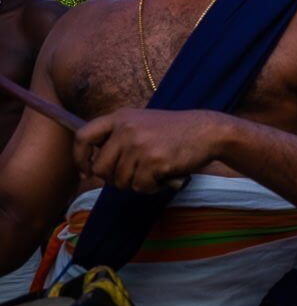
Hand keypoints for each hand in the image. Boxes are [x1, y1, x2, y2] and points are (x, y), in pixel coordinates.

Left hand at [74, 109, 224, 192]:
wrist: (208, 131)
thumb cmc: (175, 131)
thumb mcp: (142, 123)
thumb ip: (119, 137)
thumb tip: (94, 165)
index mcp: (120, 118)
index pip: (83, 137)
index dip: (80, 157)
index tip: (87, 170)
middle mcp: (126, 129)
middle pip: (100, 168)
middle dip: (114, 178)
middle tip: (134, 175)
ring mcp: (139, 145)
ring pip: (120, 181)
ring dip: (137, 183)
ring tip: (154, 172)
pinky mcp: (153, 161)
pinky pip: (140, 187)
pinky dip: (152, 187)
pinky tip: (164, 176)